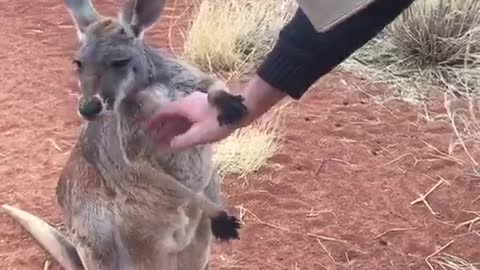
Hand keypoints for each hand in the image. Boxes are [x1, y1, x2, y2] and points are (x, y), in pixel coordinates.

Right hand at [144, 75, 286, 150]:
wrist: (239, 111)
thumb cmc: (219, 122)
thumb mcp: (199, 135)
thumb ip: (183, 141)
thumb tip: (170, 145)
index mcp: (184, 106)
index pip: (163, 112)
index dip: (153, 121)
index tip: (145, 129)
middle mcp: (188, 102)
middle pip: (171, 115)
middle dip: (162, 127)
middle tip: (154, 139)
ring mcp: (197, 104)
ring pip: (181, 116)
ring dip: (173, 128)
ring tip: (167, 141)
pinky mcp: (205, 108)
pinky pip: (189, 117)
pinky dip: (183, 126)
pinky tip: (183, 136)